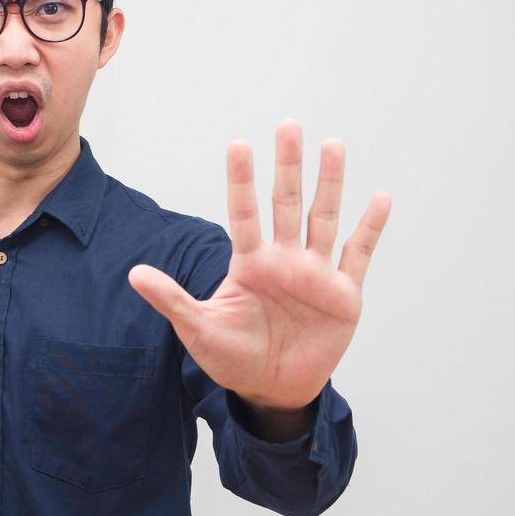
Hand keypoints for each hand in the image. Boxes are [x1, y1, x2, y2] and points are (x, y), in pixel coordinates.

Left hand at [128, 119, 390, 414]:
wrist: (272, 390)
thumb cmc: (232, 357)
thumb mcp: (198, 328)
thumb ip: (171, 299)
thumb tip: (133, 274)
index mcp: (250, 264)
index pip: (244, 213)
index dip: (241, 181)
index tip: (238, 145)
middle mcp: (284, 260)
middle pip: (287, 204)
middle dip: (288, 166)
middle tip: (288, 126)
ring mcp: (315, 274)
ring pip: (324, 218)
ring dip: (329, 183)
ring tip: (332, 145)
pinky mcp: (343, 294)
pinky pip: (358, 254)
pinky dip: (371, 228)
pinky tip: (381, 198)